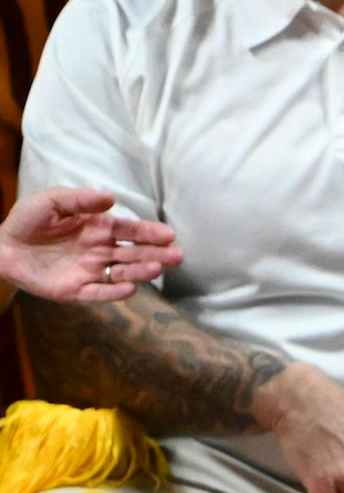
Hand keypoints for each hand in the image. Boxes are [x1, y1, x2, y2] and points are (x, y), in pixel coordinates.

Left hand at [0, 188, 179, 302]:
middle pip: (133, 253)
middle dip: (156, 254)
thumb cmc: (28, 220)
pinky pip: (97, 293)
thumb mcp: (53, 200)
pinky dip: (113, 294)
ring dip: (140, 272)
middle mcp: (99, 250)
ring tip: (156, 269)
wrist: (0, 247)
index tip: (168, 235)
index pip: (130, 230)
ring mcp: (88, 271)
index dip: (149, 232)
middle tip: (176, 256)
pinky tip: (128, 289)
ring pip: (121, 273)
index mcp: (99, 228)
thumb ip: (82, 199)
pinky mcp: (73, 291)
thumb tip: (112, 199)